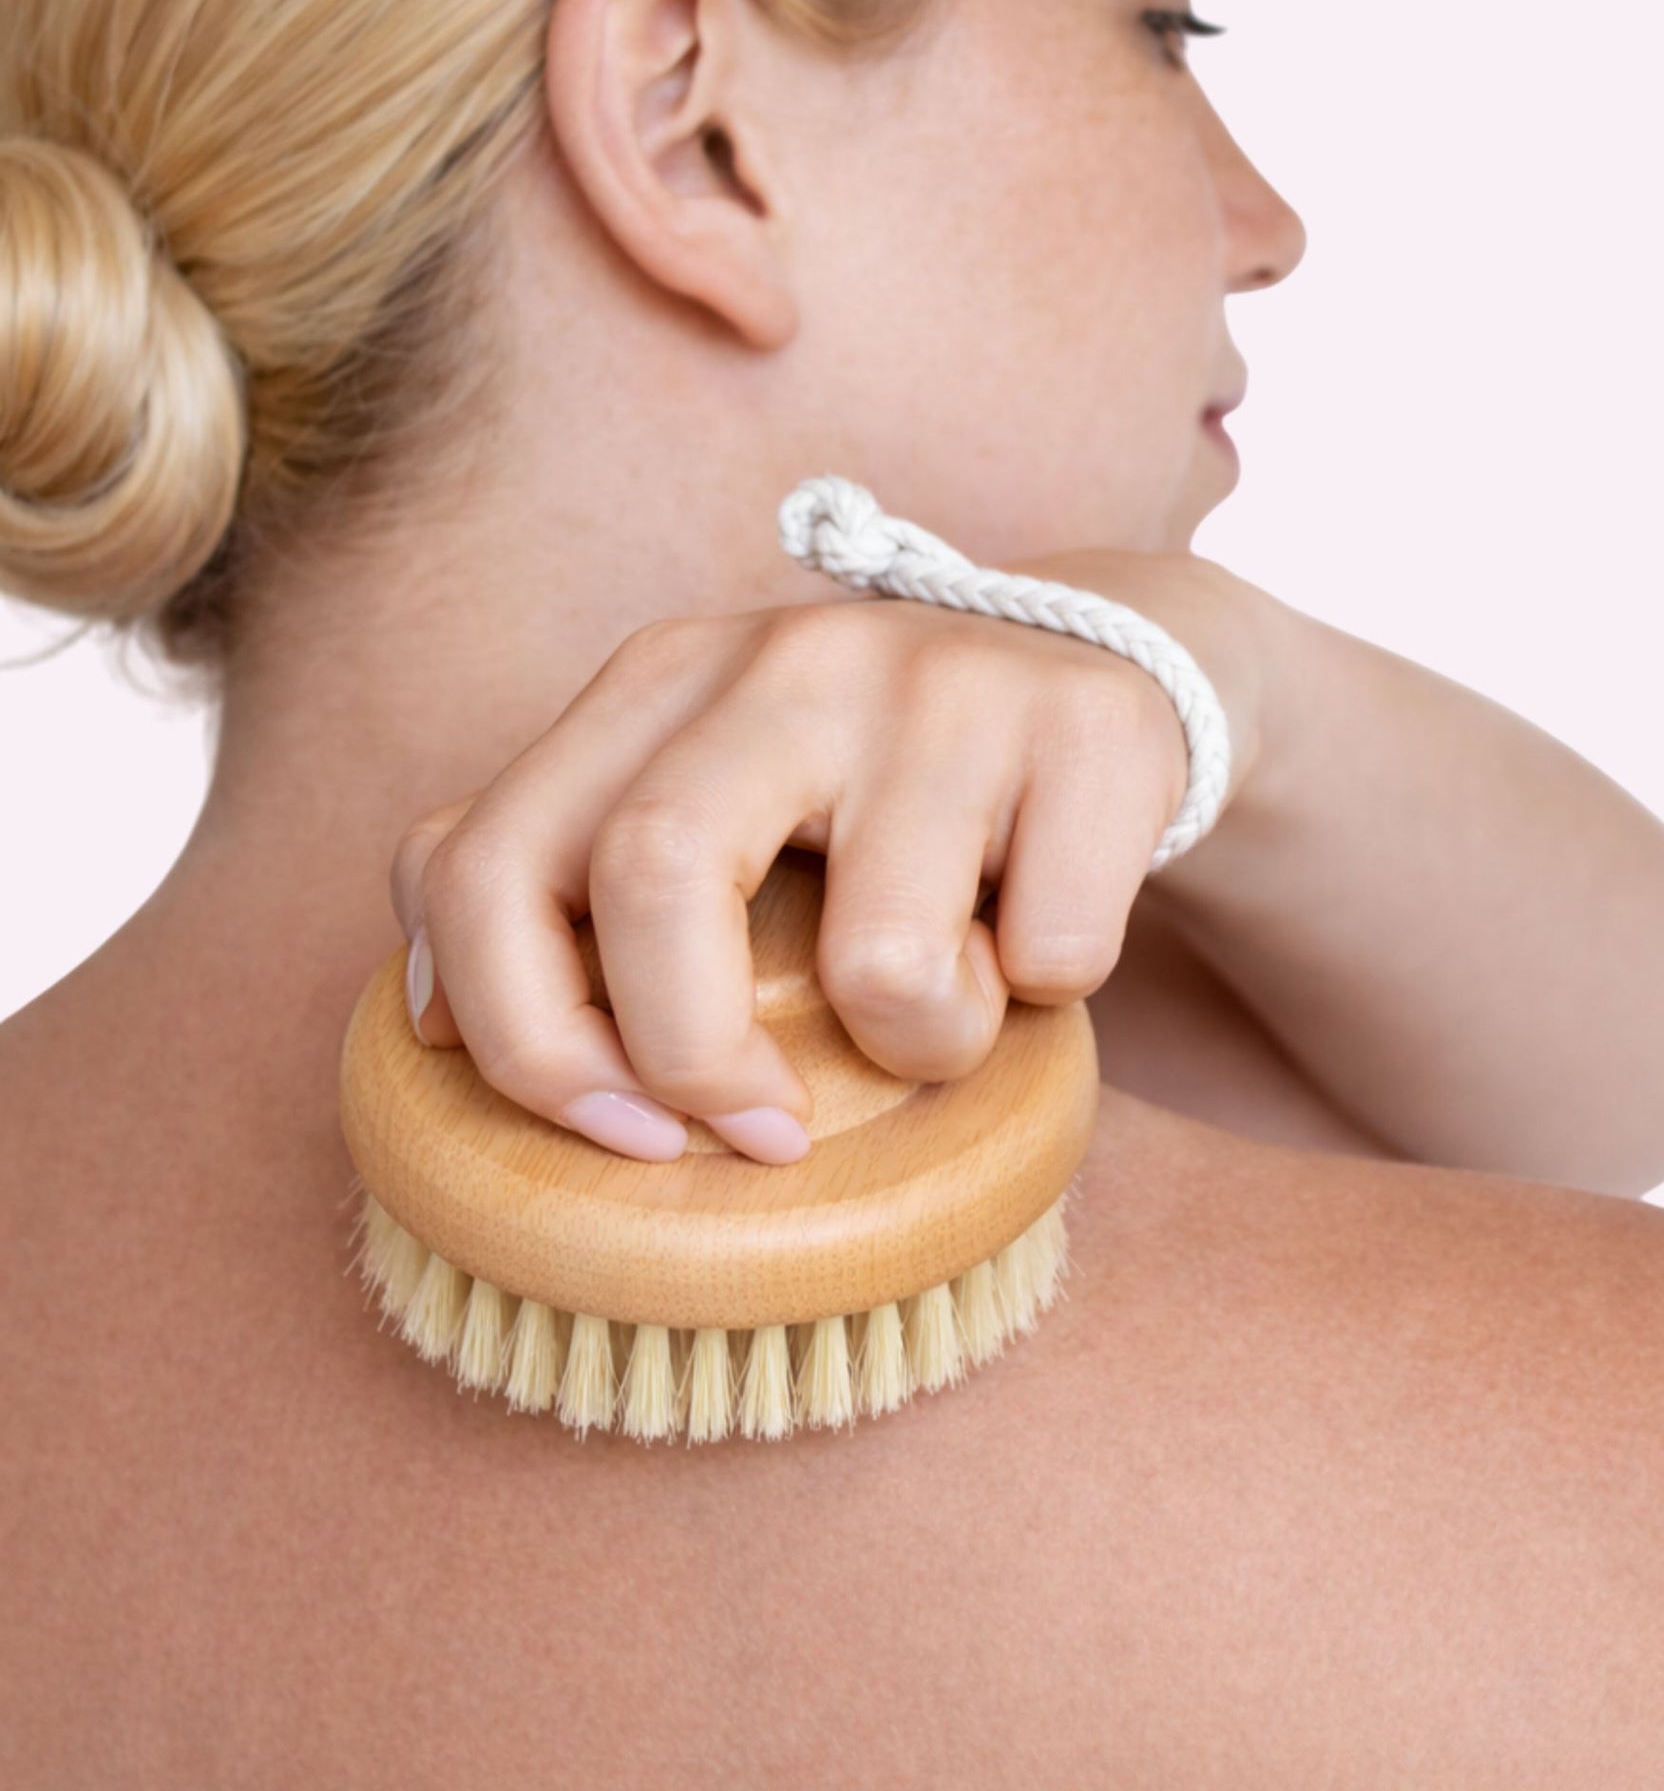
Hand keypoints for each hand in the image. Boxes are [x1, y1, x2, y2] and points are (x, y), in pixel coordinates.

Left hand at [387, 551, 1268, 1163]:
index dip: (518, 1037)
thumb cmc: (876, 799)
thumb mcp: (709, 805)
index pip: (482, 861)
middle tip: (766, 1132)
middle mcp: (784, 658)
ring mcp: (939, 683)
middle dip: (690, 1055)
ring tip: (952, 996)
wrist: (1101, 688)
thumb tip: (436, 1029)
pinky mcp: (1085, 729)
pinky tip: (1041, 924)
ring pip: (880, 961)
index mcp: (656, 683)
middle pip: (650, 877)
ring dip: (921, 1044)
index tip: (617, 1131)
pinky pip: (1048, 958)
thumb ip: (568, 885)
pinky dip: (1042, 994)